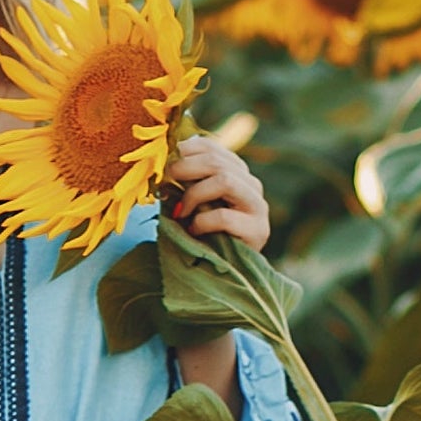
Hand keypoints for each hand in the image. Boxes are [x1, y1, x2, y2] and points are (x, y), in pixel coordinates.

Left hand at [163, 135, 268, 251]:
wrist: (223, 273)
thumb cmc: (202, 234)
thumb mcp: (191, 203)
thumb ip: (184, 182)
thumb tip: (162, 159)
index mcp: (235, 173)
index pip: (212, 148)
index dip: (185, 151)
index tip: (164, 165)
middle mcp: (251, 185)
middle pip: (217, 161)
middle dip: (184, 169)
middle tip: (165, 184)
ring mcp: (258, 207)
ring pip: (225, 180)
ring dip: (194, 194)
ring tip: (180, 212)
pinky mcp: (257, 230)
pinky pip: (224, 216)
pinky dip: (202, 222)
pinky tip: (193, 231)